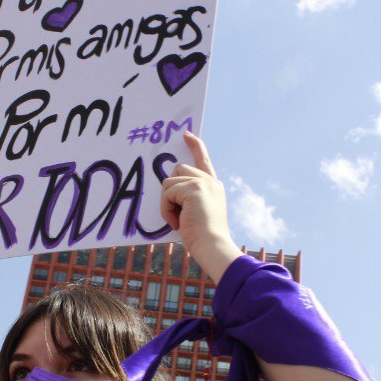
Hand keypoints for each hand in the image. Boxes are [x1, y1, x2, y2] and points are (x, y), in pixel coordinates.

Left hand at [160, 132, 242, 283]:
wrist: (212, 246)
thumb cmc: (202, 237)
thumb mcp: (196, 212)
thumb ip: (188, 196)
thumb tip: (169, 187)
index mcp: (213, 186)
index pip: (203, 160)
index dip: (196, 146)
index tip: (187, 135)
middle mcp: (210, 181)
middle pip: (178, 169)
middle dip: (171, 190)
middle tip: (177, 213)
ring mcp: (202, 182)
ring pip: (169, 182)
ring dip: (167, 203)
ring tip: (179, 220)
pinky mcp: (193, 188)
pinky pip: (167, 193)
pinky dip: (166, 209)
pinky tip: (177, 222)